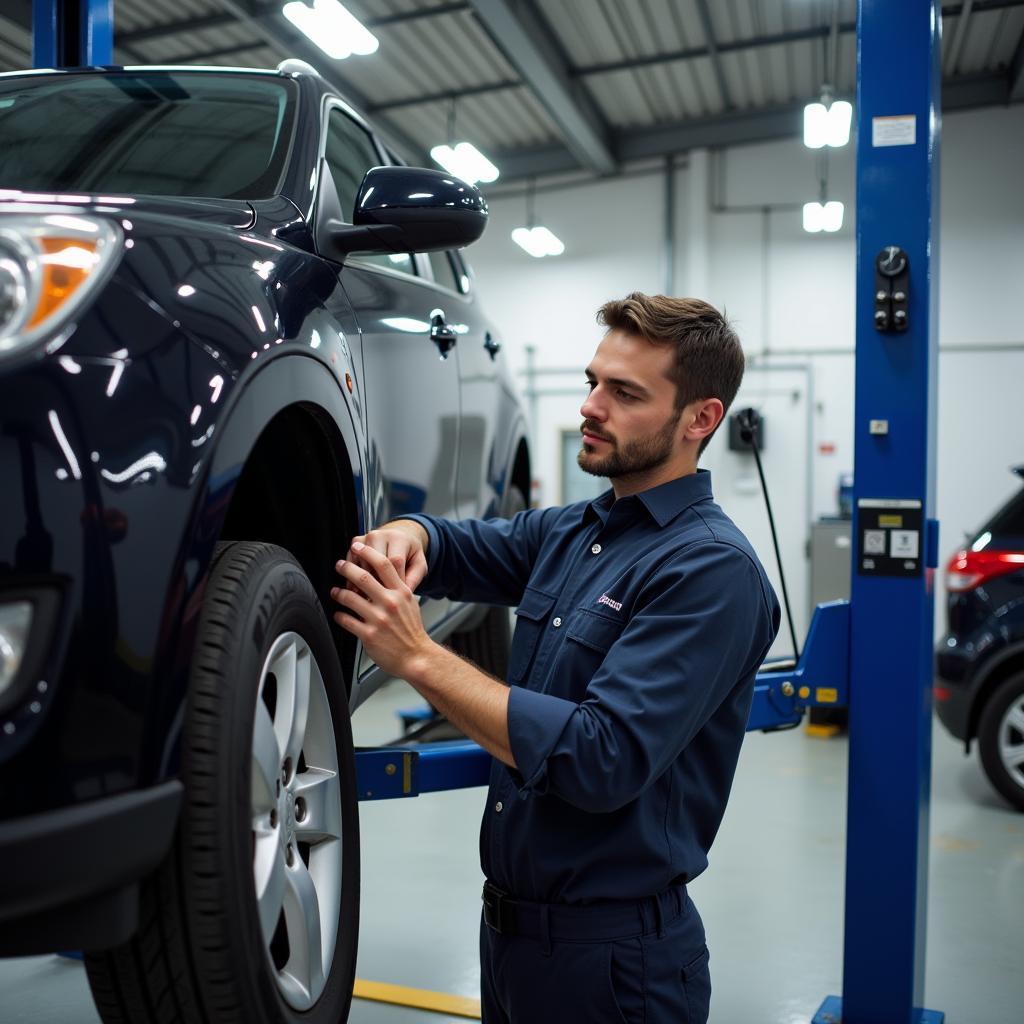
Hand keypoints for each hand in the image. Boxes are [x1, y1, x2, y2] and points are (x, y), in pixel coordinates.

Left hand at [331, 542, 432, 677]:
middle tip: (340, 565)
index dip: (368, 552)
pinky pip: (347, 620)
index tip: (358, 547)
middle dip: (346, 568)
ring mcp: (378, 619)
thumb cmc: (412, 632)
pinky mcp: (369, 635)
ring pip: (350, 597)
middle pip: (363, 576)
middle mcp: (389, 603)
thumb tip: (382, 576)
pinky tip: (339, 614)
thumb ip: (397, 589)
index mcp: (400, 593)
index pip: (384, 564)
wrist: (416, 656)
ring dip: (339, 593)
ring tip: (335, 592)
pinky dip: (339, 615)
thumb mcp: (410, 604)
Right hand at [342, 523, 427, 590]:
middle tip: (380, 599)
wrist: (399, 536)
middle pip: (375, 563)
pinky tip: (359, 589)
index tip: (396, 595)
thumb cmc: (409, 554)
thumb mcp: (419, 564)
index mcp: (399, 539)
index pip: (394, 562)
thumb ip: (414, 578)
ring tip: (370, 597)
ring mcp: (366, 537)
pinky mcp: (355, 542)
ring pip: (362, 564)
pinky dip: (354, 577)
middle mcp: (380, 535)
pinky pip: (351, 562)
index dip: (394, 581)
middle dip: (378, 583)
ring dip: (365, 582)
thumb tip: (405, 593)